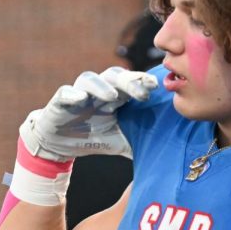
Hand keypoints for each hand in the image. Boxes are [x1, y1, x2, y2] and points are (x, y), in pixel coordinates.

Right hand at [19, 66, 156, 160]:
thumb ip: (142, 142)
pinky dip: (72, 94)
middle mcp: (98, 91)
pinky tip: (79, 98)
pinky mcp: (60, 101)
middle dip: (129, 82)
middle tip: (142, 92)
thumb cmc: (93, 138)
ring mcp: (78, 93)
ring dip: (101, 86)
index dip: (142, 82)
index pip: (131, 84)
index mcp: (115, 97)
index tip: (156, 87)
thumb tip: (171, 152)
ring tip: (111, 96)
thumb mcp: (120, 142)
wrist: (59, 145)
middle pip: (115, 76)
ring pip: (89, 79)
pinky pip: (65, 92)